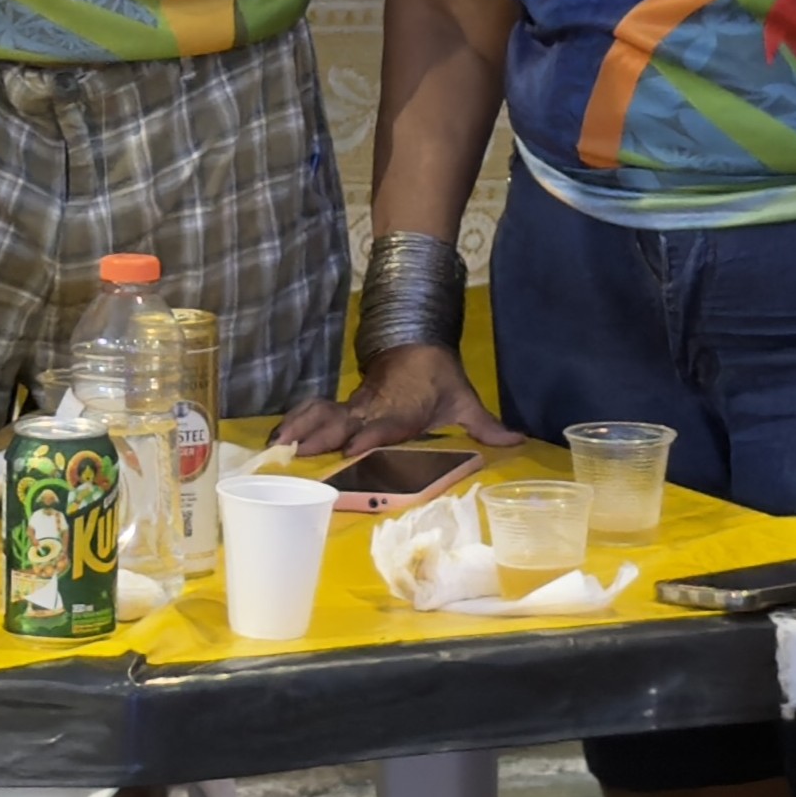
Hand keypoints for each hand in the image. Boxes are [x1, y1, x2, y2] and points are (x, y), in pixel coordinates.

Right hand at [268, 335, 503, 456]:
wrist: (416, 343)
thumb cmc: (440, 378)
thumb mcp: (465, 400)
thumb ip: (486, 424)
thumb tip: (519, 440)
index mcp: (402, 410)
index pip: (383, 424)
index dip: (368, 436)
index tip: (352, 449)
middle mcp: (373, 409)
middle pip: (343, 423)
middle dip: (321, 436)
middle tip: (298, 452)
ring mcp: (355, 407)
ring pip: (322, 415)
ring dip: (300, 428)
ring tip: (278, 446)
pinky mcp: (345, 407)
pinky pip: (314, 412)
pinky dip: (294, 421)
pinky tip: (276, 439)